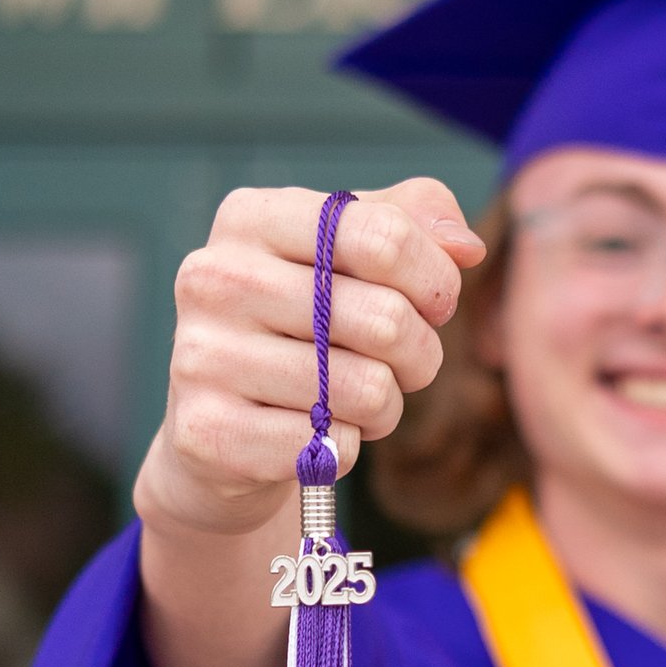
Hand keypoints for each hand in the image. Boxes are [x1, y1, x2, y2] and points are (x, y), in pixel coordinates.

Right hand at [135, 178, 485, 537]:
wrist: (219, 431)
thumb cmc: (299, 329)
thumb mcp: (347, 257)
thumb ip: (410, 221)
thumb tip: (464, 247)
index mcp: (250, 218)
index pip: (384, 236)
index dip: (435, 281)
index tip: (433, 305)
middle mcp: (213, 278)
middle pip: (386, 318)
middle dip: (420, 354)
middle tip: (401, 366)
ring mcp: (201, 356)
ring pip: (368, 390)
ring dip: (384, 407)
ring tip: (353, 401)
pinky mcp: (206, 433)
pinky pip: (331, 447)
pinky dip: (343, 448)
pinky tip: (312, 436)